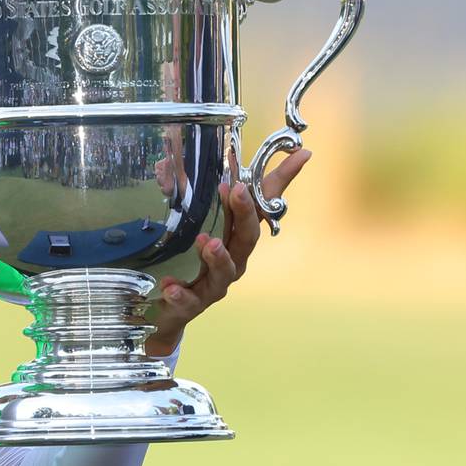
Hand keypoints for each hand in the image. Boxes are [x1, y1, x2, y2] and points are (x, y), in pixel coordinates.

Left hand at [144, 148, 311, 356]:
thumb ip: (202, 195)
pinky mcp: (191, 303)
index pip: (261, 207)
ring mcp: (213, 284)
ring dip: (217, 256)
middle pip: (246, 238)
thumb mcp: (199, 224)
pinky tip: (170, 286)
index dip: (278, 182)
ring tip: (207, 243)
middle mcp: (232, 261)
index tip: (296, 156)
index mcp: (236, 238)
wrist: (168, 308)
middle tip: (236, 191)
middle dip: (244, 214)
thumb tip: (199, 162)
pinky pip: (189, 299)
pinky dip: (181, 293)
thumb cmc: (191, 260)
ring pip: (224, 271)